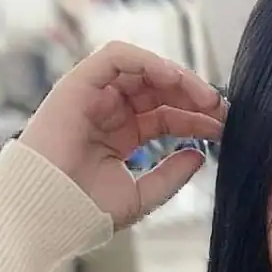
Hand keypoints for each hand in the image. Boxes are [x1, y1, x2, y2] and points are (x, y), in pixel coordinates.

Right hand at [19, 42, 225, 229]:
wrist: (47, 213)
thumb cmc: (84, 210)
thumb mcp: (141, 196)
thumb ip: (171, 176)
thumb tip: (200, 155)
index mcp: (123, 135)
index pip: (167, 115)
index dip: (197, 118)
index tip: (224, 127)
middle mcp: (110, 111)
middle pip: (160, 89)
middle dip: (194, 95)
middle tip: (223, 110)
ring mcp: (94, 95)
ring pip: (143, 69)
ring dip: (178, 77)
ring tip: (205, 97)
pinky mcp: (78, 84)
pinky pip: (117, 57)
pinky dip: (147, 61)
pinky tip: (173, 79)